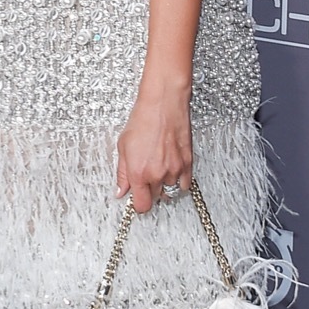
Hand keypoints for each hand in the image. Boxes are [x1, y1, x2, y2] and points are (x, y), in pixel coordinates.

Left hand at [116, 90, 192, 212]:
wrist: (163, 103)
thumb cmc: (143, 118)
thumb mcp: (123, 145)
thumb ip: (122, 173)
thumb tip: (121, 191)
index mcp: (139, 172)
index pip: (141, 205)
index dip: (138, 203)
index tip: (137, 197)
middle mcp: (157, 175)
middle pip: (155, 198)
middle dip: (150, 190)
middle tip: (146, 173)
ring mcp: (174, 170)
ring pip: (170, 191)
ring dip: (164, 184)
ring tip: (159, 166)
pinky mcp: (188, 164)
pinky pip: (184, 184)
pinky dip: (178, 181)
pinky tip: (171, 168)